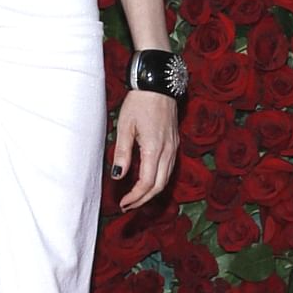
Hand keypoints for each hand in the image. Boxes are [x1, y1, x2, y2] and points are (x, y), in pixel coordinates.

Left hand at [111, 89, 178, 210]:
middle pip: (159, 185)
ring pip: (166, 179)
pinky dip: (158, 180)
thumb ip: (122, 153)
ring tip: (134, 198)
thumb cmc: (139, 103)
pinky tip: (147, 182)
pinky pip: (169, 169)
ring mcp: (174, 148)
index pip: (148, 182)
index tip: (123, 203)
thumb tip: (117, 175)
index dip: (136, 196)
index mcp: (154, 148)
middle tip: (127, 206)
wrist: (158, 85)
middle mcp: (168, 151)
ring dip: (151, 192)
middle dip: (143, 199)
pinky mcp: (175, 144)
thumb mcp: (124, 126)